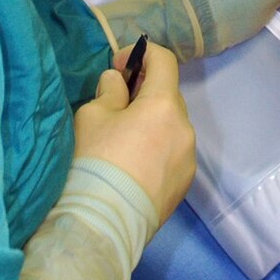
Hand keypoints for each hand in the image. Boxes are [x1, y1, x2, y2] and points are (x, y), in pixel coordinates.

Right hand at [71, 42, 195, 225]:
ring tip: (122, 141)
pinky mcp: (184, 185)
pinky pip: (172, 154)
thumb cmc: (95, 163)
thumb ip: (109, 91)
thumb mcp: (92, 116)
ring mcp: (188, 160)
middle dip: (144, 93)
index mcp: (165, 106)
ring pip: (171, 127)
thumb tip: (119, 83)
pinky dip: (157, 149)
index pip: (165, 62)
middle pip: (168, 97)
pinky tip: (132, 165)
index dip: (141, 55)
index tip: (118, 66)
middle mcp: (185, 129)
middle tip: (115, 105)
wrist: (102, 225)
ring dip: (152, 123)